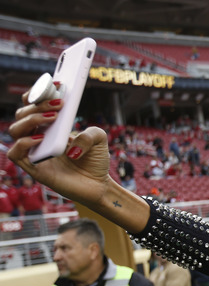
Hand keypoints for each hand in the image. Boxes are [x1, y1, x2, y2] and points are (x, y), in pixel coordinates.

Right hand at [8, 90, 111, 207]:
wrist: (99, 185)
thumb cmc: (95, 161)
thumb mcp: (99, 138)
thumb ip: (91, 132)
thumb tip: (71, 140)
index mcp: (49, 127)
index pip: (32, 105)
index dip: (38, 92)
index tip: (55, 82)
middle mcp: (38, 138)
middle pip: (21, 114)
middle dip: (37, 104)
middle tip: (58, 102)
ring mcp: (35, 153)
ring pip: (15, 130)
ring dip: (31, 119)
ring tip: (53, 117)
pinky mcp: (35, 170)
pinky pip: (15, 154)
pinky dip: (24, 143)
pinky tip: (41, 138)